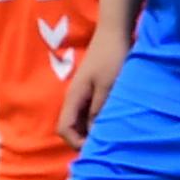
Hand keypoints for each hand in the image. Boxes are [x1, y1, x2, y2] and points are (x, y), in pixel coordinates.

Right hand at [57, 25, 128, 145]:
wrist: (114, 31)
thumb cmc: (112, 57)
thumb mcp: (108, 86)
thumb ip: (99, 111)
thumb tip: (94, 135)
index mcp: (74, 97)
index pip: (64, 129)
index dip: (76, 143)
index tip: (96, 148)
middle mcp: (74, 98)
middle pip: (71, 128)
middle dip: (84, 140)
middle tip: (105, 146)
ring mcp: (82, 94)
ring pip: (81, 121)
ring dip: (92, 131)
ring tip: (110, 136)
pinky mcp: (92, 90)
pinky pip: (89, 112)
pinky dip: (97, 121)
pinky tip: (112, 121)